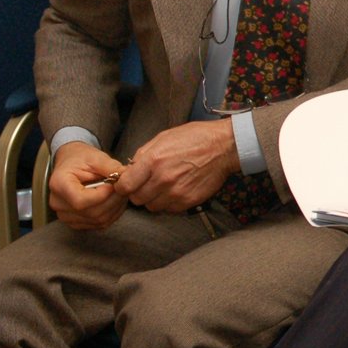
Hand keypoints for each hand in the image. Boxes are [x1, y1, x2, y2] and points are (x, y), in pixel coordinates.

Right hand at [49, 142, 128, 229]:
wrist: (72, 164)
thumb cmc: (82, 159)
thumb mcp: (96, 157)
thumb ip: (111, 167)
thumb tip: (127, 177)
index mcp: (59, 184)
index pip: (81, 201)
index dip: (103, 195)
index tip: (114, 184)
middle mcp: (58, 203)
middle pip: (92, 213)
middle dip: (114, 200)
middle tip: (124, 187)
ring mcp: (65, 216)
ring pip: (98, 220)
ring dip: (116, 207)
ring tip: (121, 192)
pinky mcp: (76, 222)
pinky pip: (99, 224)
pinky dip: (113, 214)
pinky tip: (115, 200)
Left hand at [113, 119, 238, 213]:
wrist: (224, 147)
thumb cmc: (195, 138)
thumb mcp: (164, 138)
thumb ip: (143, 155)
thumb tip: (130, 170)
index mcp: (153, 160)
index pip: (124, 186)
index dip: (123, 186)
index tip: (128, 184)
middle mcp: (162, 179)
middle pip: (137, 199)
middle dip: (139, 192)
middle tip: (148, 183)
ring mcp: (176, 192)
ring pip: (152, 206)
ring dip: (154, 199)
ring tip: (165, 187)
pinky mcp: (188, 201)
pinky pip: (169, 209)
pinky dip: (169, 202)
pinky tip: (177, 190)